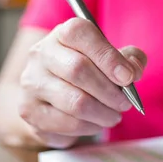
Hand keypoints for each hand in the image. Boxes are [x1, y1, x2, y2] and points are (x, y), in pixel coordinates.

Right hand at [18, 17, 146, 147]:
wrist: (53, 96)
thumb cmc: (90, 72)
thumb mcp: (113, 57)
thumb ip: (130, 58)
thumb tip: (133, 71)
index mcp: (63, 33)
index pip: (81, 34)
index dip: (109, 57)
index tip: (129, 77)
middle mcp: (41, 54)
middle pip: (78, 70)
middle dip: (110, 91)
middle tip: (126, 103)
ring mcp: (31, 82)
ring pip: (75, 102)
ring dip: (103, 114)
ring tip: (114, 116)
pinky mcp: (29, 110)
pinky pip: (67, 124)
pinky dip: (89, 127)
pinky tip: (95, 123)